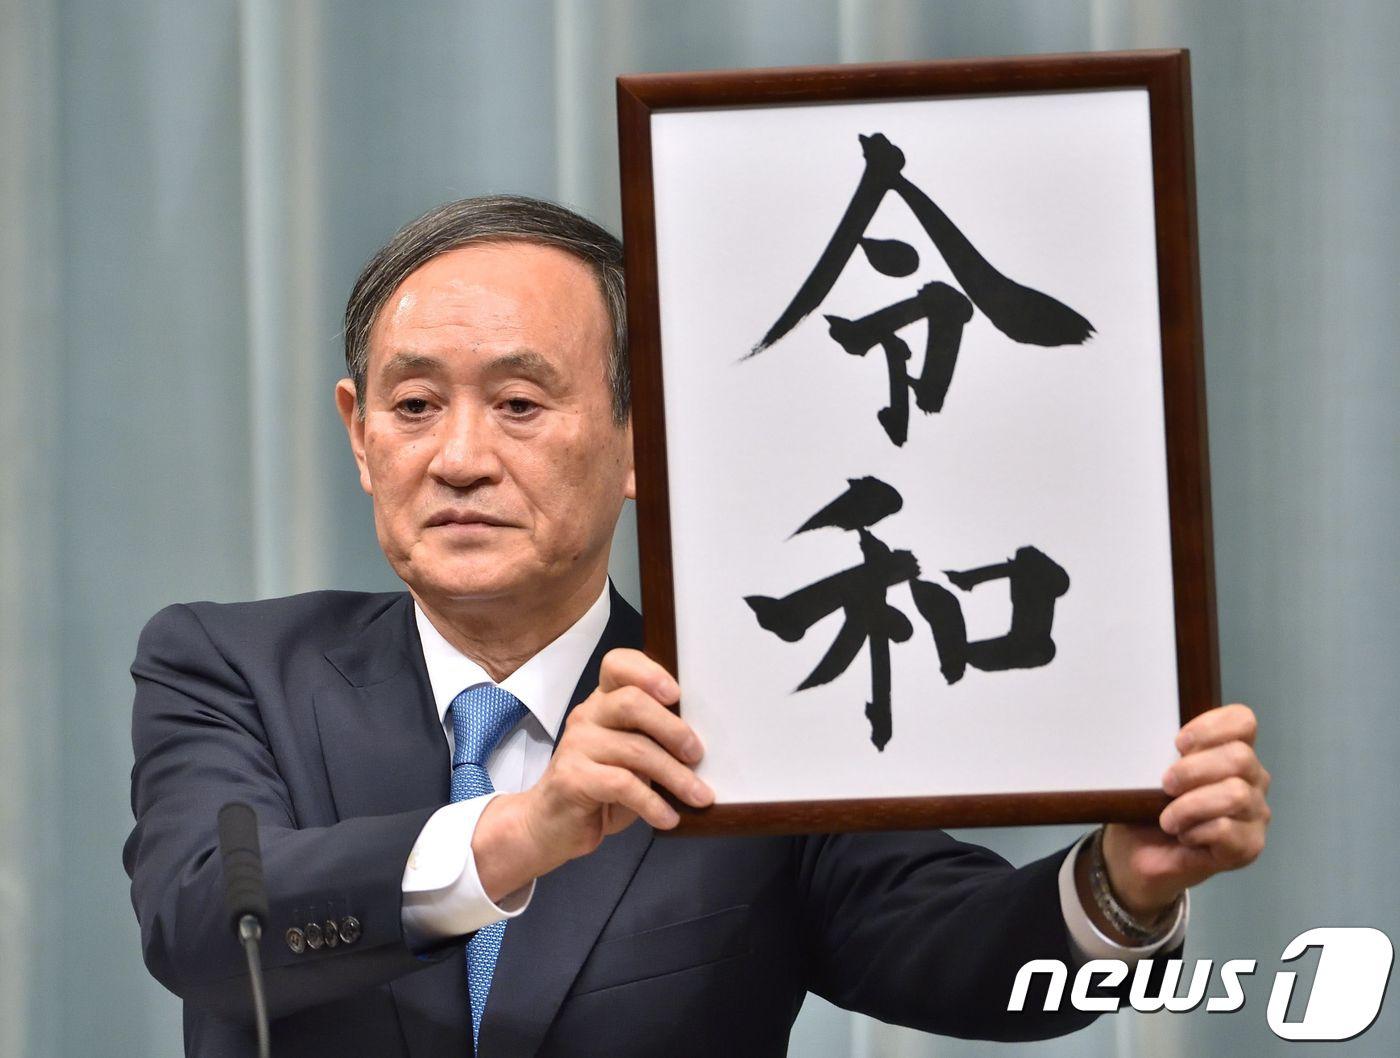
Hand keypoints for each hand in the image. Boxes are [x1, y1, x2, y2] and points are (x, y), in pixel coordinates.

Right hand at [472, 649, 711, 899]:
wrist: (550, 826)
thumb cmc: (600, 788)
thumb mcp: (629, 758)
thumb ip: (652, 739)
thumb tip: (700, 745)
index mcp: (603, 702)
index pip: (617, 664)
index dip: (648, 672)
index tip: (676, 694)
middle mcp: (587, 715)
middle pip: (633, 702)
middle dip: (673, 729)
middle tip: (697, 754)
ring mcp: (576, 745)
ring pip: (635, 749)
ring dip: (675, 776)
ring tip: (698, 796)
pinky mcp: (572, 778)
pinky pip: (622, 784)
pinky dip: (653, 803)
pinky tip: (668, 817)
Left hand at [1101, 703, 1271, 916]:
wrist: (1136, 853)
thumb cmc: (1145, 806)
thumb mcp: (1149, 772)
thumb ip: (1164, 753)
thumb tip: (1166, 750)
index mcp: (1230, 751)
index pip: (1243, 721)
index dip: (1211, 727)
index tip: (1178, 744)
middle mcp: (1251, 779)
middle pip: (1240, 757)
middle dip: (1193, 769)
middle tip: (1165, 785)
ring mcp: (1254, 813)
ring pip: (1236, 794)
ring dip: (1191, 805)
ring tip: (1168, 818)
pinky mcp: (1248, 847)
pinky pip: (1226, 829)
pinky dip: (1196, 831)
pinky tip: (1183, 836)